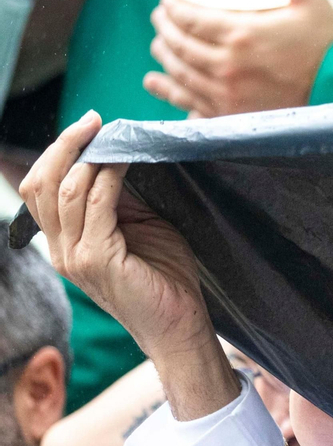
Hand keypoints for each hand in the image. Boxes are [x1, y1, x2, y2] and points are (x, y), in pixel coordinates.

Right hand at [19, 112, 236, 418]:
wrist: (181, 325)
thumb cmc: (165, 278)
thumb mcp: (137, 228)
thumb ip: (118, 200)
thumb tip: (114, 158)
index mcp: (63, 243)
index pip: (40, 189)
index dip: (58, 152)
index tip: (88, 125)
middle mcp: (60, 251)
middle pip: (41, 184)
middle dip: (65, 145)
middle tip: (94, 120)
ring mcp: (74, 257)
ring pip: (65, 190)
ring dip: (89, 155)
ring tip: (112, 135)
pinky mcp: (97, 260)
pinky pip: (97, 204)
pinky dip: (111, 175)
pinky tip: (129, 160)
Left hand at [144, 0, 332, 116]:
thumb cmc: (329, 42)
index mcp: (241, 34)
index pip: (190, 19)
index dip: (172, 9)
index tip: (167, 2)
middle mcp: (228, 66)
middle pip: (180, 46)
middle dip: (164, 30)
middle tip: (160, 20)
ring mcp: (229, 94)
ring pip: (181, 73)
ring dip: (164, 57)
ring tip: (159, 46)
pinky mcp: (234, 115)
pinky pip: (192, 103)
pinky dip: (170, 92)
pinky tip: (157, 82)